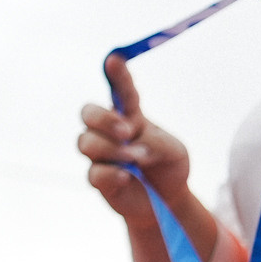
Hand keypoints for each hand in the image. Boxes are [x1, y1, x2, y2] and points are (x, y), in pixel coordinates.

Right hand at [79, 54, 218, 261]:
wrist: (166, 202)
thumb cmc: (168, 166)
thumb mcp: (174, 150)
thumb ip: (154, 142)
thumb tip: (133, 148)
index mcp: (130, 116)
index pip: (120, 91)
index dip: (116, 74)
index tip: (114, 58)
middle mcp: (108, 131)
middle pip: (88, 112)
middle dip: (104, 119)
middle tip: (127, 131)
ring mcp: (100, 155)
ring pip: (87, 142)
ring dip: (113, 150)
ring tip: (137, 160)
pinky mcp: (97, 179)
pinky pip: (95, 172)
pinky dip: (113, 173)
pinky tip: (128, 177)